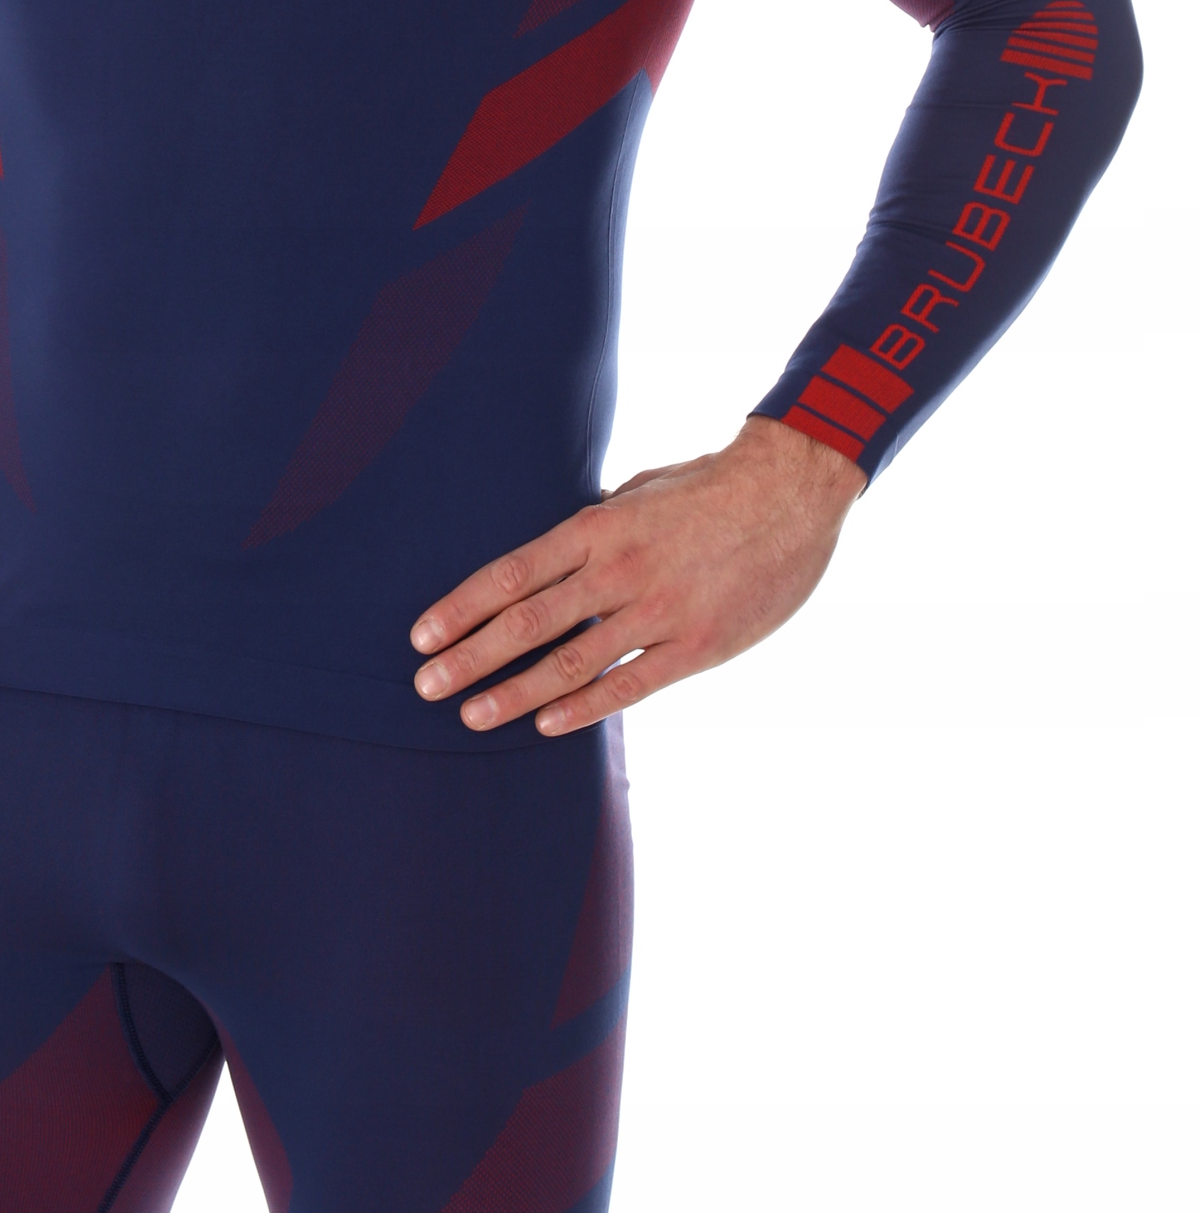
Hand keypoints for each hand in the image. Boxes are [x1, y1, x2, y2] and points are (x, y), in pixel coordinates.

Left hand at [409, 415, 862, 734]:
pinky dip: (583, 708)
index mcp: (597, 525)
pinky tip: (545, 726)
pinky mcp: (697, 646)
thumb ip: (595, 523)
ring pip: (569, 662)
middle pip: (526, 622)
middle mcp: (617, 569)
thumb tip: (552, 551)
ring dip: (512, 693)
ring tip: (469, 716)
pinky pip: (629, 685)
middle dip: (468, 657)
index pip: (512, 574)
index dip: (461, 608)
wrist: (790, 490)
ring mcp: (657, 610)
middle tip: (423, 687)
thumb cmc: (708, 486)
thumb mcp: (638, 489)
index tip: (421, 636)